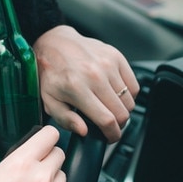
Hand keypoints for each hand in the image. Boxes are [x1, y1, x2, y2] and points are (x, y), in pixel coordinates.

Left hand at [33, 25, 138, 142]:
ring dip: (122, 109)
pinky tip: (115, 94)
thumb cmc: (51, 73)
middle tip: (109, 124)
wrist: (55, 44)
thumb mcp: (49, 100)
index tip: (111, 137)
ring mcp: (108, 65)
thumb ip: (65, 119)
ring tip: (109, 107)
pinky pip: (133, 85)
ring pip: (129, 100)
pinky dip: (128, 95)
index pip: (106, 119)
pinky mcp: (116, 57)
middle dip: (118, 125)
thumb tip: (84, 131)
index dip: (112, 135)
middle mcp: (95, 75)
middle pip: (122, 112)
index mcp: (77, 88)